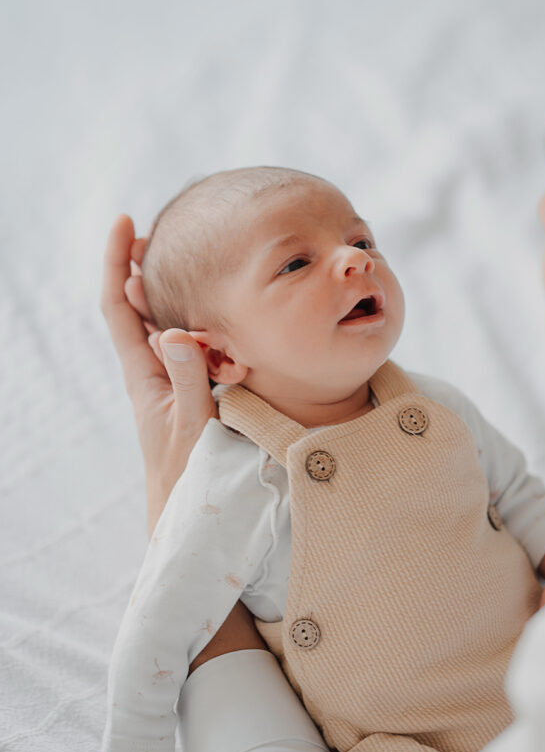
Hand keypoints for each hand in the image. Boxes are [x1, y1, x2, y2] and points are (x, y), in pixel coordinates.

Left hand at [100, 215, 263, 666]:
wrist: (191, 529)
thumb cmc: (192, 485)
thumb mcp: (194, 430)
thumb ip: (187, 382)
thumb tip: (173, 332)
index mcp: (144, 378)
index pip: (119, 308)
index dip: (117, 262)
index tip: (126, 222)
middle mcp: (153, 376)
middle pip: (136, 308)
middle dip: (142, 267)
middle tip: (158, 232)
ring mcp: (172, 387)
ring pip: (166, 326)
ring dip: (171, 294)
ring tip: (190, 264)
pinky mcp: (194, 400)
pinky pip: (192, 350)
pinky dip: (200, 325)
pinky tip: (220, 319)